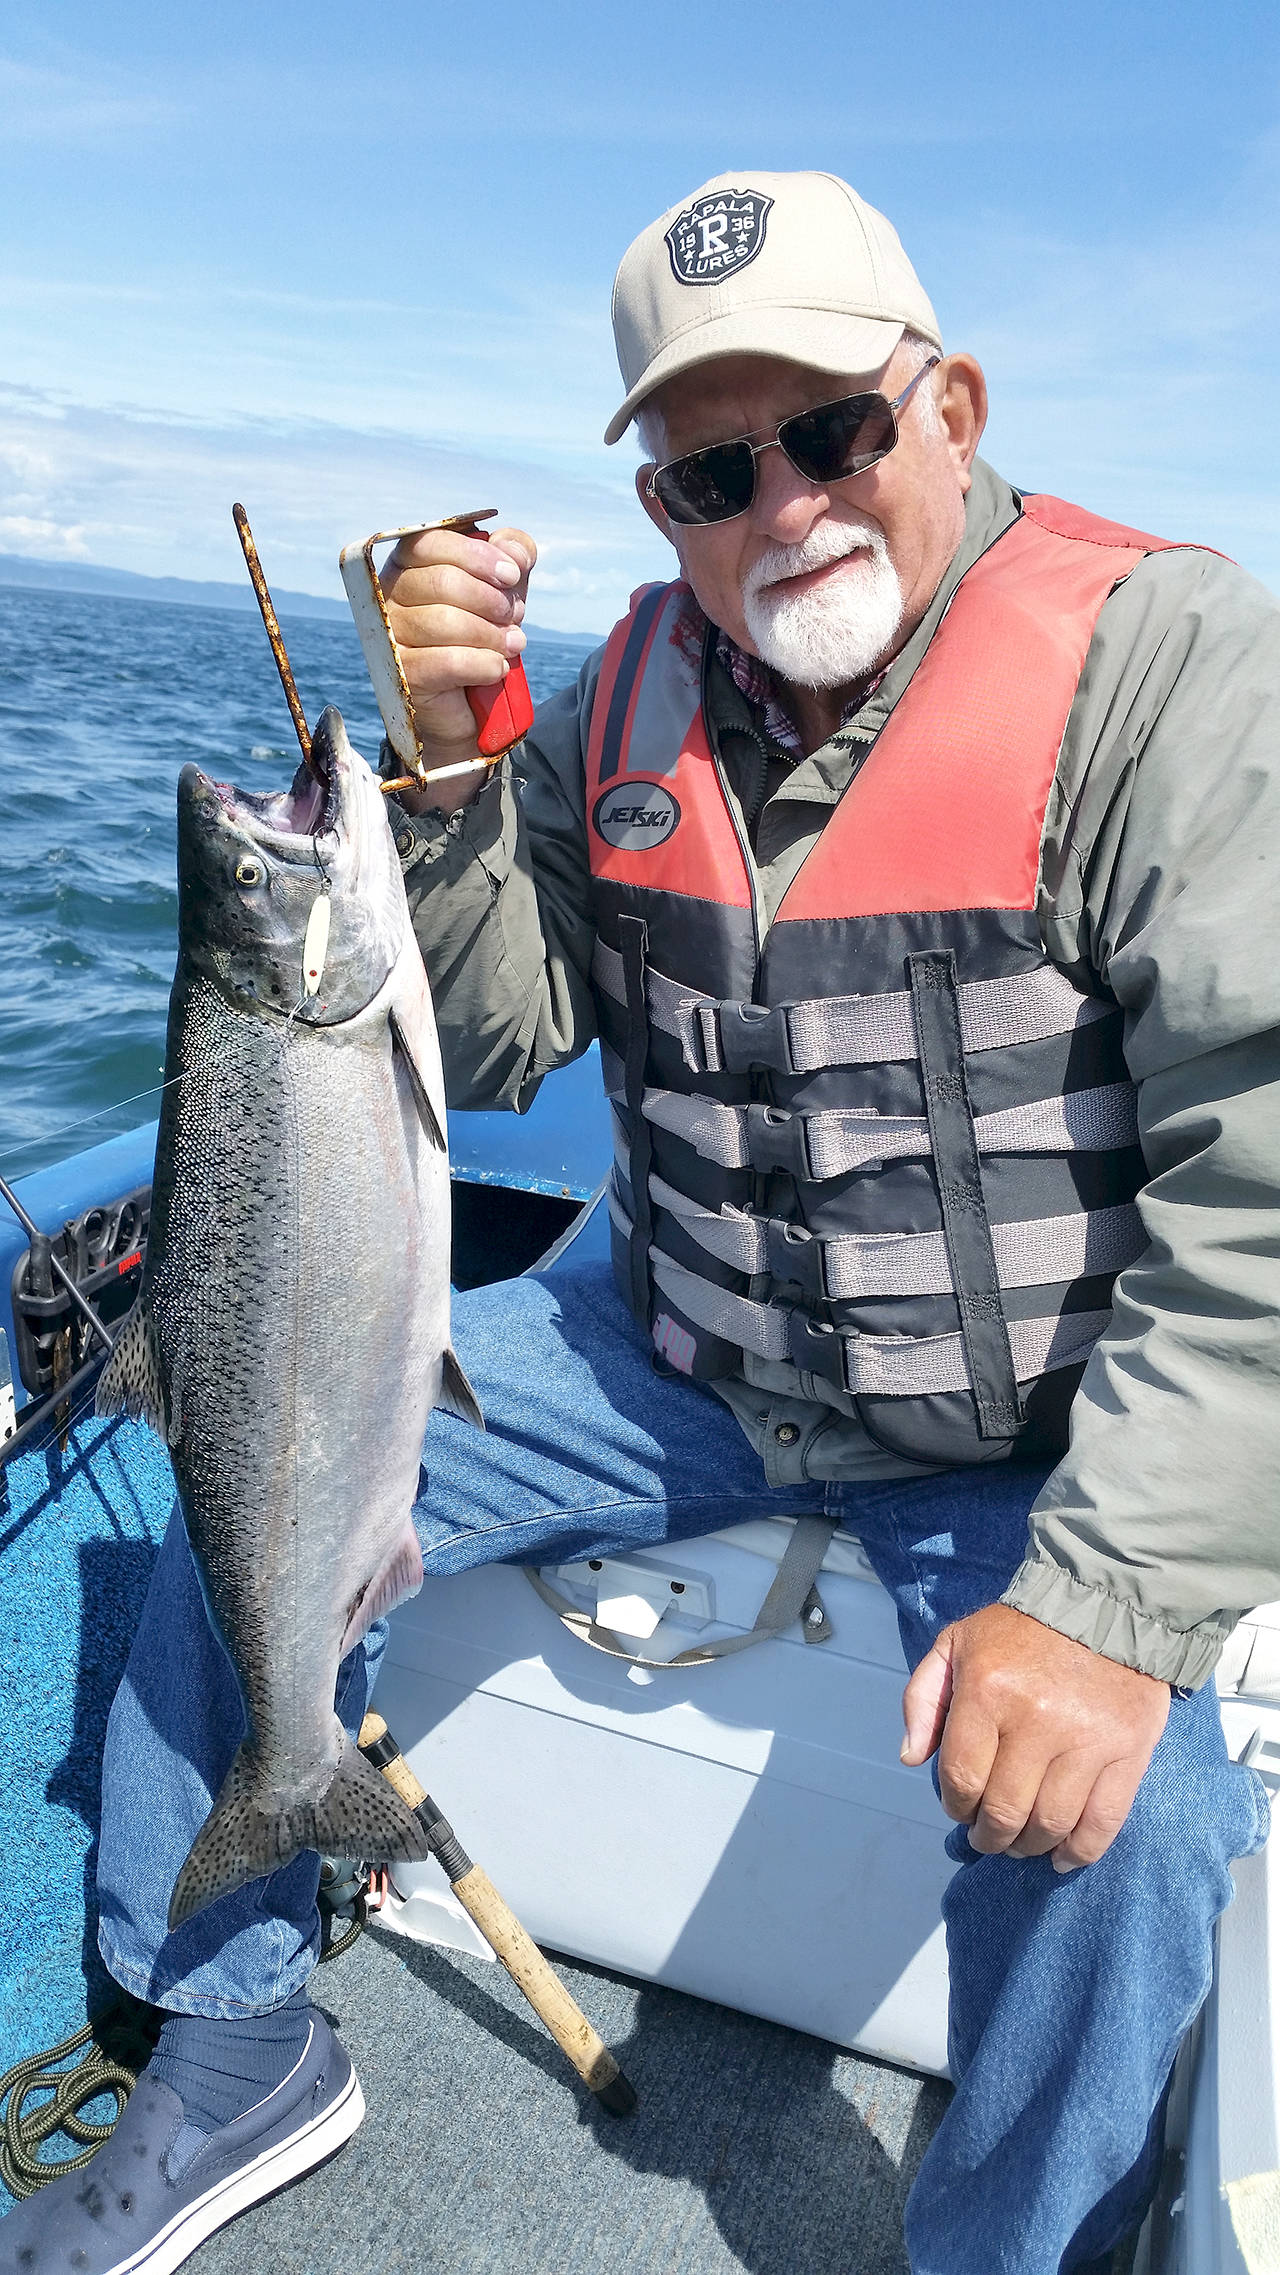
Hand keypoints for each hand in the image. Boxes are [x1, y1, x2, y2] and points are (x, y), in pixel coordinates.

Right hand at [381, 524, 536, 812]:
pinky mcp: (402, 675)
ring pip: (444, 622)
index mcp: (407, 565)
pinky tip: (499, 667)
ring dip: (492, 634)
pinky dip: (483, 664)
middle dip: (491, 599)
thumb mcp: (503, 588)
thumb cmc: (481, 634)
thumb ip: (512, 555)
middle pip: (442, 582)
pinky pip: (446, 662)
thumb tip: (515, 550)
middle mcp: (388, 596)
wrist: (470, 707)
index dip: (477, 556)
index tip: (512, 575)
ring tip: (514, 644)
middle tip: (515, 617)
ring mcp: (390, 637)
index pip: (431, 543)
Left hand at [901, 1602, 1169, 1870]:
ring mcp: (1086, 1740)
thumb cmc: (1021, 1629)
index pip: (961, 1778)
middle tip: (988, 1837)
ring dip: (1029, 1847)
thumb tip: (912, 1758)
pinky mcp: (1129, 1752)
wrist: (1103, 1605)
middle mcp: (1036, 1720)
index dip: (956, 1806)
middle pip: (1004, 1810)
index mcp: (987, 1691)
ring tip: (1022, 1844)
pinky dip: (1080, 1852)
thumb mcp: (956, 1643)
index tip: (960, 1810)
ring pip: (1050, 1823)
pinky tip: (1063, 1856)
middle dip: (989, 1836)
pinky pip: (1102, 1822)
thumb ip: (923, 1698)